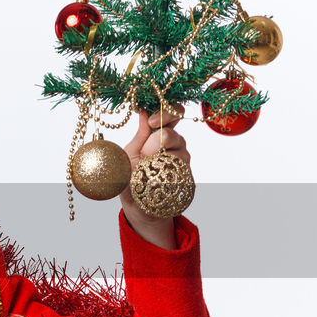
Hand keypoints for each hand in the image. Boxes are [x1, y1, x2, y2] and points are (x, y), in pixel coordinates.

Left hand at [118, 103, 189, 247]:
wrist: (137, 203)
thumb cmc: (131, 174)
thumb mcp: (130, 153)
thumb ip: (140, 135)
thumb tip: (144, 113)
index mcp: (161, 133)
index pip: (173, 114)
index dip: (165, 113)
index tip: (152, 120)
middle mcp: (176, 145)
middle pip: (175, 135)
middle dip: (161, 139)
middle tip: (149, 150)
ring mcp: (182, 161)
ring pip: (178, 154)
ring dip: (159, 162)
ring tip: (146, 171)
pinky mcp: (186, 177)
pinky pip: (178, 173)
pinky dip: (163, 177)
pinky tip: (154, 182)